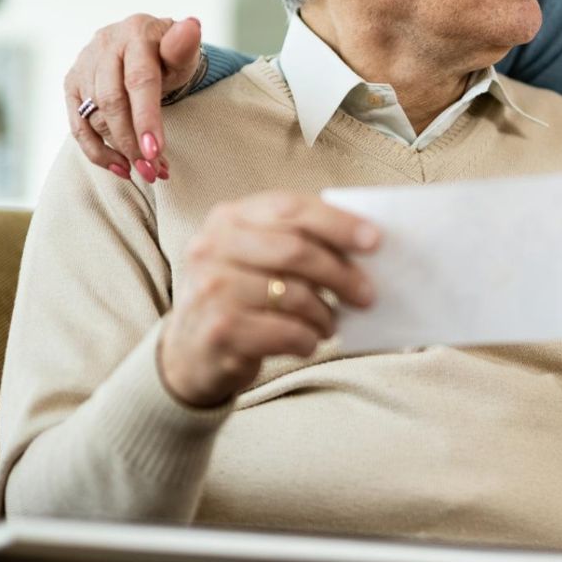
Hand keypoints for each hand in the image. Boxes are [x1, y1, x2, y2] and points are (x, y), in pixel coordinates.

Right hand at [64, 14, 202, 180]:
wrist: (146, 48)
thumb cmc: (170, 55)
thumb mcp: (184, 51)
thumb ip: (185, 45)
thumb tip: (192, 27)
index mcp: (136, 33)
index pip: (139, 80)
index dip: (146, 118)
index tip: (155, 152)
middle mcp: (105, 45)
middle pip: (112, 102)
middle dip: (131, 142)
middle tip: (152, 170)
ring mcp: (84, 64)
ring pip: (95, 116)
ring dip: (120, 150)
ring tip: (147, 171)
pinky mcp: (72, 84)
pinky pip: (78, 126)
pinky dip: (98, 152)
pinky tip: (121, 169)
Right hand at [159, 192, 380, 407]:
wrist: (187, 354)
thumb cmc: (237, 298)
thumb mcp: (252, 257)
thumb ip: (292, 240)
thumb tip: (362, 243)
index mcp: (228, 218)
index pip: (290, 208)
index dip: (337, 222)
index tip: (375, 240)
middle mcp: (212, 247)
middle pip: (296, 250)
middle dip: (341, 273)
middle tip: (367, 294)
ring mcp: (212, 289)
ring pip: (294, 295)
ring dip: (325, 314)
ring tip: (330, 323)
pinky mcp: (220, 331)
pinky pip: (286, 332)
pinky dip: (308, 339)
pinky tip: (308, 341)